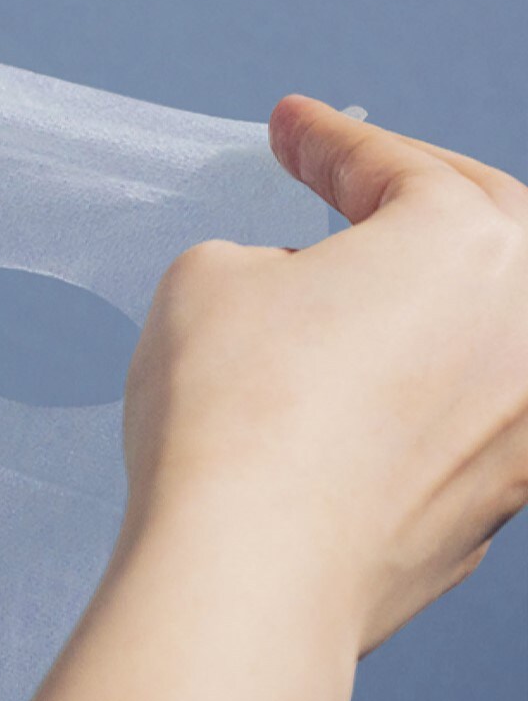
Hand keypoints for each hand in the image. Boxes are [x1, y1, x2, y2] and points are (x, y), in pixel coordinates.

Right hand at [120, 94, 527, 659]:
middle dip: (408, 194)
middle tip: (345, 181)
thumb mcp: (204, 279)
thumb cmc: (230, 414)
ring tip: (354, 298)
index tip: (292, 125)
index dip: (324, 140)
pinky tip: (355, 403)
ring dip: (426, 299)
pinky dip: (423, 390)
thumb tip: (292, 294)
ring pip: (488, 328)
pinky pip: (469, 416)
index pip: (388, 166)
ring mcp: (526, 427)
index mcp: (466, 242)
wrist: (249, 575)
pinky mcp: (497, 508)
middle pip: (481, 228)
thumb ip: (260, 260)